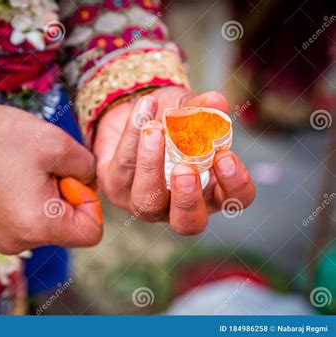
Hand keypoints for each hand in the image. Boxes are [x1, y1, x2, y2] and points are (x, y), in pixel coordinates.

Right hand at [0, 102, 101, 253]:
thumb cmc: (1, 137)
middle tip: (43, 168)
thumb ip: (89, 168)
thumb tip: (90, 184)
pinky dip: (27, 201)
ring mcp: (0, 240)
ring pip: (46, 223)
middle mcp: (19, 243)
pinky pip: (25, 221)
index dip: (90, 201)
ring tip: (24, 170)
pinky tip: (11, 177)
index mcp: (39, 226)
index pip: (91, 232)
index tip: (69, 176)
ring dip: (46, 197)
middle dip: (65, 196)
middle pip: (68, 228)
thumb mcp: (58, 143)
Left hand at [94, 86, 254, 234]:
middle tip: (185, 168)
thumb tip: (217, 100)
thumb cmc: (170, 120)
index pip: (234, 200)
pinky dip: (132, 135)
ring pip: (147, 200)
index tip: (225, 156)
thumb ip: (202, 108)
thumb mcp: (189, 110)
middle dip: (187, 198)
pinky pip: (123, 167)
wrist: (133, 115)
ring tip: (157, 128)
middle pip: (187, 223)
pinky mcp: (115, 188)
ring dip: (152, 164)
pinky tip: (143, 109)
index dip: (234, 184)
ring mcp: (145, 202)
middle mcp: (177, 205)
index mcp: (209, 190)